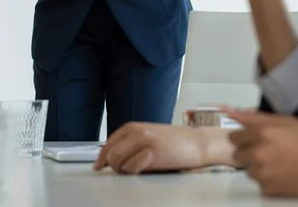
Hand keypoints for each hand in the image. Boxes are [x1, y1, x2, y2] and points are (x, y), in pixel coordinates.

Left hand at [94, 122, 218, 173]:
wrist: (197, 143)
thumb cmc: (176, 143)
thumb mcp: (149, 137)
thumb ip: (130, 144)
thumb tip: (112, 158)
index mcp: (133, 127)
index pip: (108, 143)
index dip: (102, 157)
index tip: (99, 165)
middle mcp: (136, 131)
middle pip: (109, 154)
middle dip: (114, 165)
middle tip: (127, 169)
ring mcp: (143, 141)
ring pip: (117, 162)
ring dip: (126, 169)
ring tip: (141, 167)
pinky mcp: (152, 152)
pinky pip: (132, 167)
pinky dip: (136, 170)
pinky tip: (149, 165)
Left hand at [227, 109, 297, 197]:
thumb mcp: (284, 121)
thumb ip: (253, 117)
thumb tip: (228, 111)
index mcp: (260, 133)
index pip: (233, 137)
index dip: (244, 139)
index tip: (254, 141)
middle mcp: (257, 154)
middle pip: (237, 156)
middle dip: (249, 154)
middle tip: (268, 153)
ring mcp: (262, 174)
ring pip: (249, 171)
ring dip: (259, 169)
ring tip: (280, 165)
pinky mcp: (269, 191)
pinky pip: (261, 186)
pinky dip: (270, 183)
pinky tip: (285, 177)